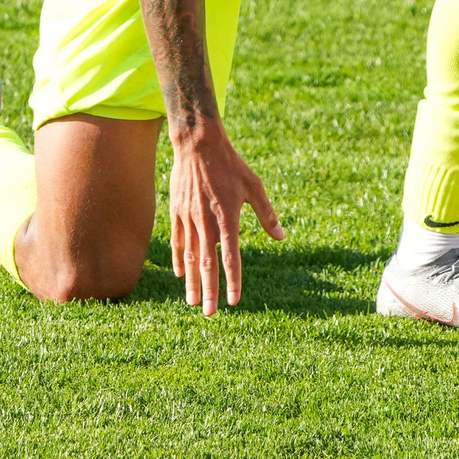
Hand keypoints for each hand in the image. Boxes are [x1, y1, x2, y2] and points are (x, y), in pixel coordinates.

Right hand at [165, 121, 282, 314]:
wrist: (198, 145)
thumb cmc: (232, 165)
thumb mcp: (255, 187)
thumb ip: (267, 215)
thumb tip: (281, 237)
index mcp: (228, 219)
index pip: (231, 258)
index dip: (233, 282)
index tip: (234, 302)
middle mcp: (206, 223)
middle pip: (207, 264)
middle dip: (209, 291)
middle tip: (210, 313)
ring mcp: (189, 219)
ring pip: (189, 257)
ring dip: (192, 281)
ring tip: (193, 302)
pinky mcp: (177, 212)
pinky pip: (177, 241)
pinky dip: (179, 259)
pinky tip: (180, 275)